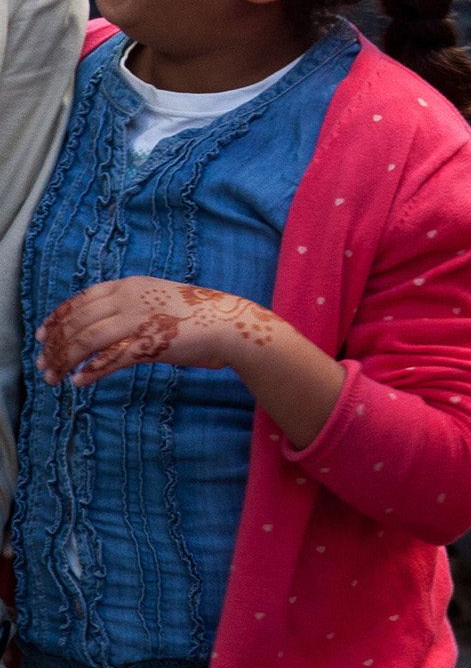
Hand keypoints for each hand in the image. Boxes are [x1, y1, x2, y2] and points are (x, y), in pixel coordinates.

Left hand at [39, 278, 277, 386]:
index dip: (57, 318)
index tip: (41, 335)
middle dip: (55, 344)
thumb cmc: (197, 313)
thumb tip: (102, 324)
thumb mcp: (157, 298)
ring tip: (53, 377)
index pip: (81, 300)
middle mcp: (130, 299)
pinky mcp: (149, 343)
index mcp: (131, 285)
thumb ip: (130, 306)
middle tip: (42, 363)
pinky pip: (110, 359)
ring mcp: (139, 320)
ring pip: (87, 340)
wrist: (231, 323)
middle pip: (79, 322)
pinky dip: (90, 372)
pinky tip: (79, 382)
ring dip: (65, 360)